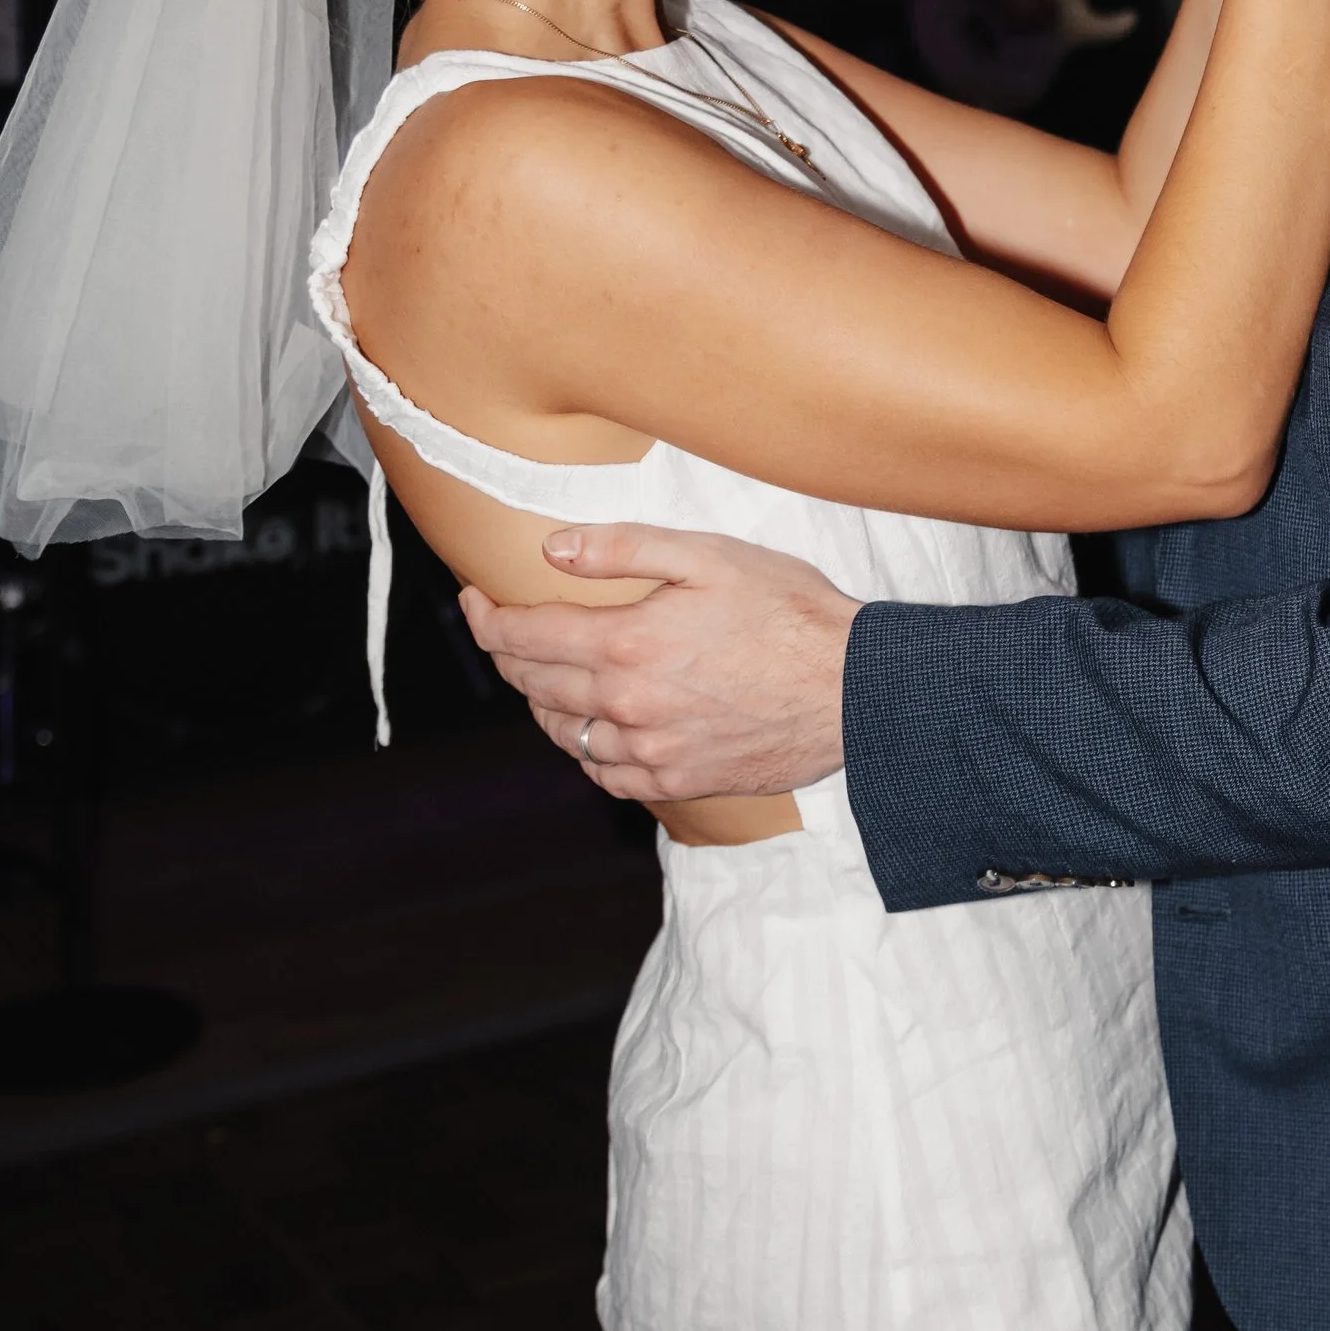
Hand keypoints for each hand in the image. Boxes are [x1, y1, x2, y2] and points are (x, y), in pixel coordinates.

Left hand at [460, 525, 859, 799]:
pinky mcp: (676, 781)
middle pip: (533, 685)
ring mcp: (649, 752)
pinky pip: (603, 774)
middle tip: (508, 628)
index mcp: (626, 644)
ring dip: (543, 702)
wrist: (854, 690)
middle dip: (508, 652)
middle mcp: (626, 706)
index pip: (521, 637)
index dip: (485, 617)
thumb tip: (553, 551)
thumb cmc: (791, 613)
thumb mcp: (710, 556)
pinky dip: (585, 749)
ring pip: (562, 733)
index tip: (475, 600)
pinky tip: (596, 727)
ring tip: (549, 675)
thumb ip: (624, 549)